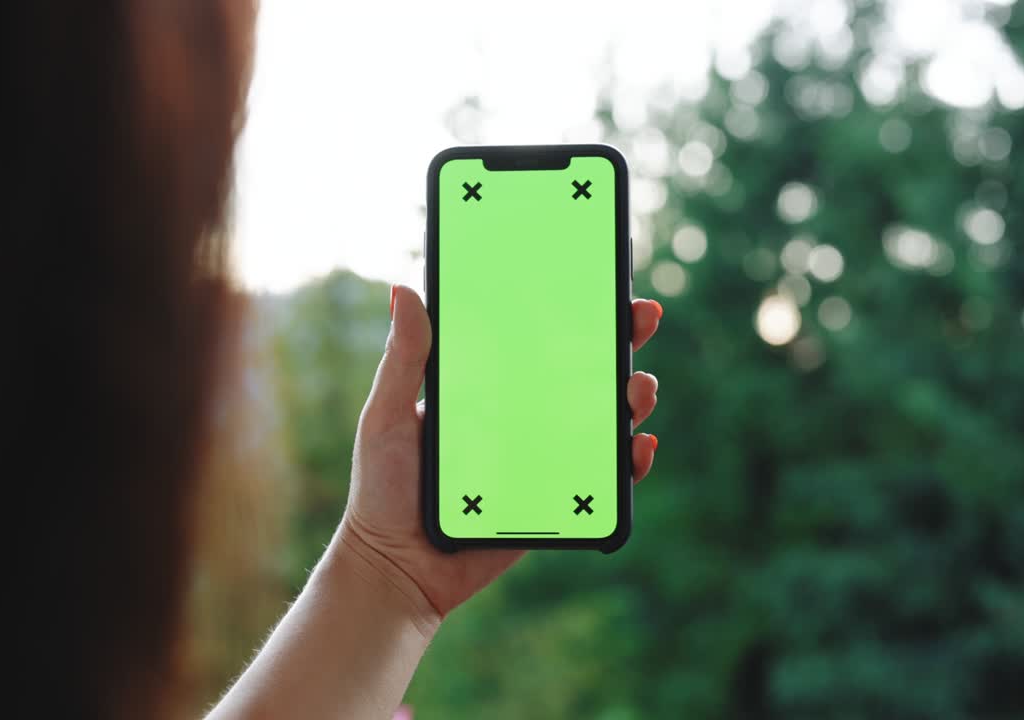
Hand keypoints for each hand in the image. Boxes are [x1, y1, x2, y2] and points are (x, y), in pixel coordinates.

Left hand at [335, 285, 662, 635]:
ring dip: (632, 399)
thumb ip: (403, 359)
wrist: (397, 569)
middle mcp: (518, 418)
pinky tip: (639, 446)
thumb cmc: (382, 490)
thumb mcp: (387, 415)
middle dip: (619, 343)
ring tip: (638, 390)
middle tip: (640, 319)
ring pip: (601, 422)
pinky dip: (629, 463)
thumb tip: (402, 290)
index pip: (535, 341)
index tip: (600, 284)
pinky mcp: (554, 502)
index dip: (572, 312)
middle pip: (580, 373)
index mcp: (484, 390)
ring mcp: (540, 459)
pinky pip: (603, 480)